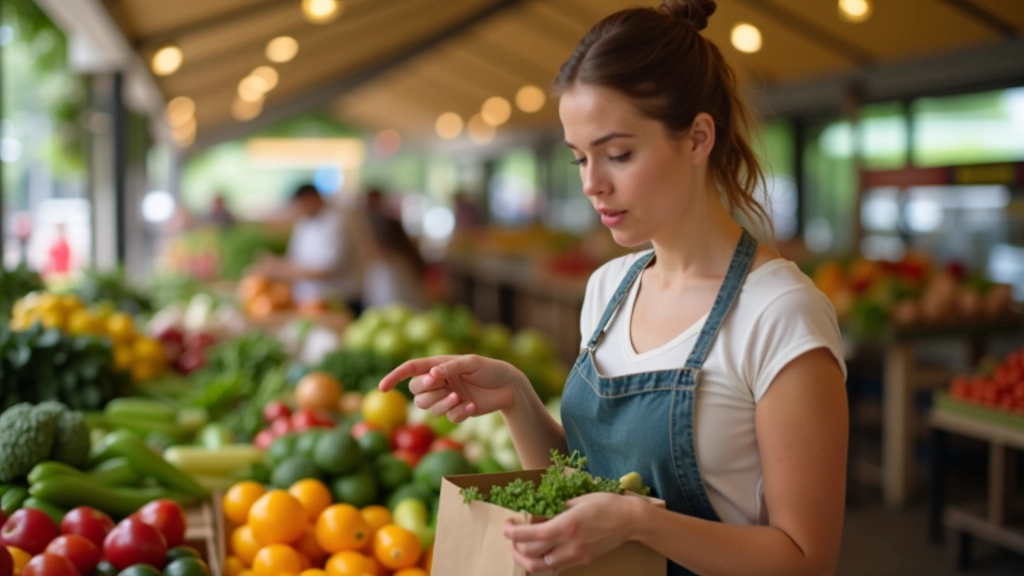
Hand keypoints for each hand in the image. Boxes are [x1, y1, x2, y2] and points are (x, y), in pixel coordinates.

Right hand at [377, 355, 522, 422]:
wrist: (509, 387)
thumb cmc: (490, 368)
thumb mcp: (472, 363)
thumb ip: (451, 367)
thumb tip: (431, 375)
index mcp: (438, 366)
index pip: (410, 370)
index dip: (394, 377)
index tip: (382, 387)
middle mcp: (439, 382)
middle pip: (416, 392)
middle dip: (427, 391)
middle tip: (442, 386)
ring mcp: (446, 398)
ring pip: (429, 408)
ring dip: (441, 404)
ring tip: (459, 398)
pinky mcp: (457, 411)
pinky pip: (448, 418)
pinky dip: (459, 413)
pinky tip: (472, 407)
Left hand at [504, 492, 640, 572]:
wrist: (629, 521)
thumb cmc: (605, 504)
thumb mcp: (577, 499)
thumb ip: (556, 508)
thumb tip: (539, 512)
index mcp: (566, 525)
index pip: (530, 536)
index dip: (512, 533)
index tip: (506, 527)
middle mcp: (568, 544)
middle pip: (530, 556)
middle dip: (514, 547)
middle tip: (511, 537)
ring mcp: (575, 556)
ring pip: (540, 568)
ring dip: (526, 560)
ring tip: (521, 549)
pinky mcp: (581, 562)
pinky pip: (555, 568)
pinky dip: (542, 563)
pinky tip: (540, 552)